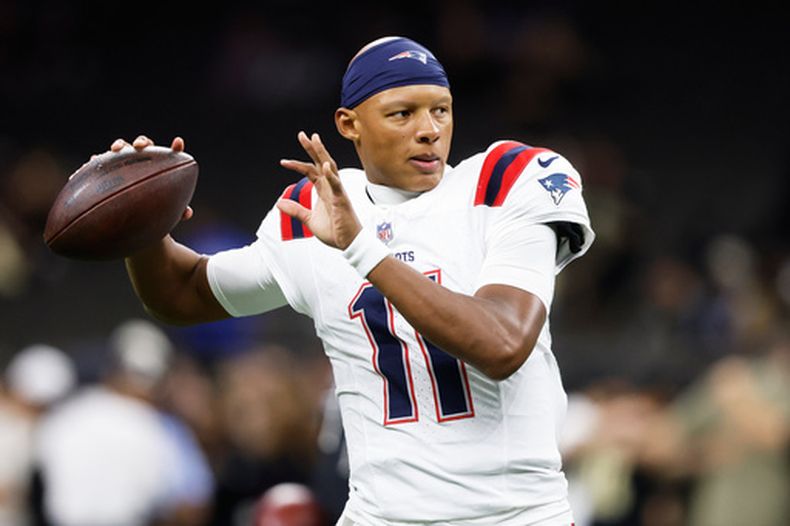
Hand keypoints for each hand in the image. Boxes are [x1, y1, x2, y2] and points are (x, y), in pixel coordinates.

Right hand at [98, 135, 191, 221]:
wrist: (129, 215)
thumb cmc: (152, 209)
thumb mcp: (165, 210)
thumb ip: (178, 211)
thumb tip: (187, 213)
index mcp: (158, 167)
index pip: (169, 155)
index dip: (175, 148)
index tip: (179, 143)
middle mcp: (140, 161)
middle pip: (142, 145)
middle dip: (141, 142)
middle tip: (140, 147)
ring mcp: (122, 163)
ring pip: (121, 149)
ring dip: (119, 145)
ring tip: (116, 149)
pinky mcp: (106, 170)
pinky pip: (100, 163)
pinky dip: (97, 160)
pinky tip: (94, 160)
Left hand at [277, 131, 361, 249]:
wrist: (348, 243)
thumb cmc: (334, 231)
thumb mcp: (309, 220)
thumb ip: (296, 210)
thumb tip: (279, 203)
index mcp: (323, 190)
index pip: (310, 171)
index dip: (297, 165)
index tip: (283, 161)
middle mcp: (331, 187)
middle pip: (320, 163)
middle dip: (312, 148)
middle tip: (303, 134)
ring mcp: (337, 192)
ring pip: (329, 168)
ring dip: (322, 154)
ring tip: (315, 140)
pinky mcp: (342, 200)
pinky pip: (337, 186)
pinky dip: (331, 175)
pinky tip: (324, 166)